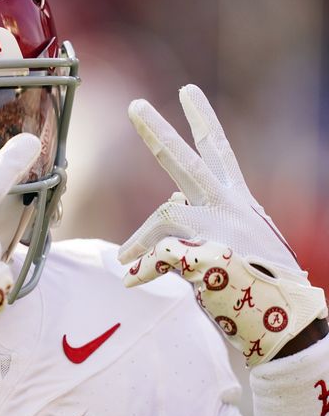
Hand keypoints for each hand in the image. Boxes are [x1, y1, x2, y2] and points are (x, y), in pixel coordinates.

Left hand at [118, 84, 325, 364]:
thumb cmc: (258, 286)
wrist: (288, 324)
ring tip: (126, 258)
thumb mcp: (229, 245)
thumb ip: (196, 227)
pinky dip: (144, 270)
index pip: (217, 152)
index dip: (202, 120)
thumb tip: (160, 223)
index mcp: (237, 202)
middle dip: (158, 132)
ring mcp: (221, 229)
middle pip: (187, 160)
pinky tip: (135, 280)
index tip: (187, 92)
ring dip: (141, 239)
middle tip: (134, 105)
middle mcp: (230, 206)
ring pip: (166, 216)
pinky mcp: (208, 255)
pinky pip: (159, 259)